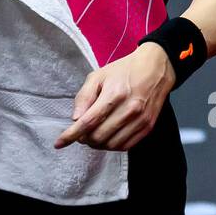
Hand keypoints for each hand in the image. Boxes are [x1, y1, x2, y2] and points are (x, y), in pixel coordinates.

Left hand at [54, 43, 176, 151]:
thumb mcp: (98, 76)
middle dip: (84, 139)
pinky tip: (108, 136)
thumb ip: (84, 97)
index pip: (88, 122)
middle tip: (81, 133)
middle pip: (98, 136)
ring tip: (93, 134)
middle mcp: (129, 109)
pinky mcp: (148, 127)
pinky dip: (112, 145)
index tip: (59, 143)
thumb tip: (75, 120)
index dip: (71, 135)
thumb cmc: (124, 70)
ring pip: (111, 145)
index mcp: (114, 94)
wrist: (156, 68)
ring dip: (97, 144)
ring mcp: (140, 120)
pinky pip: (125, 146)